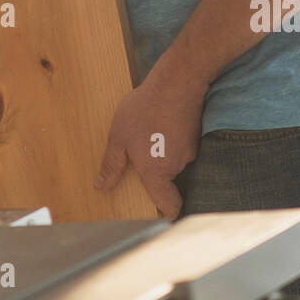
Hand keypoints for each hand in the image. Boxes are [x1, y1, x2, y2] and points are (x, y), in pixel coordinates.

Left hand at [94, 51, 207, 219]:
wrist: (177, 82)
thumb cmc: (145, 110)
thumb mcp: (118, 137)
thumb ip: (111, 165)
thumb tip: (102, 187)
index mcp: (157, 172)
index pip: (169, 205)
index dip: (166, 214)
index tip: (162, 217)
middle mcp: (178, 166)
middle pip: (171, 180)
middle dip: (159, 172)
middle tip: (142, 155)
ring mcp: (191, 150)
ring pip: (177, 160)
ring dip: (165, 152)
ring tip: (150, 132)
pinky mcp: (197, 135)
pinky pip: (183, 144)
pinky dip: (173, 138)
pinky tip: (162, 122)